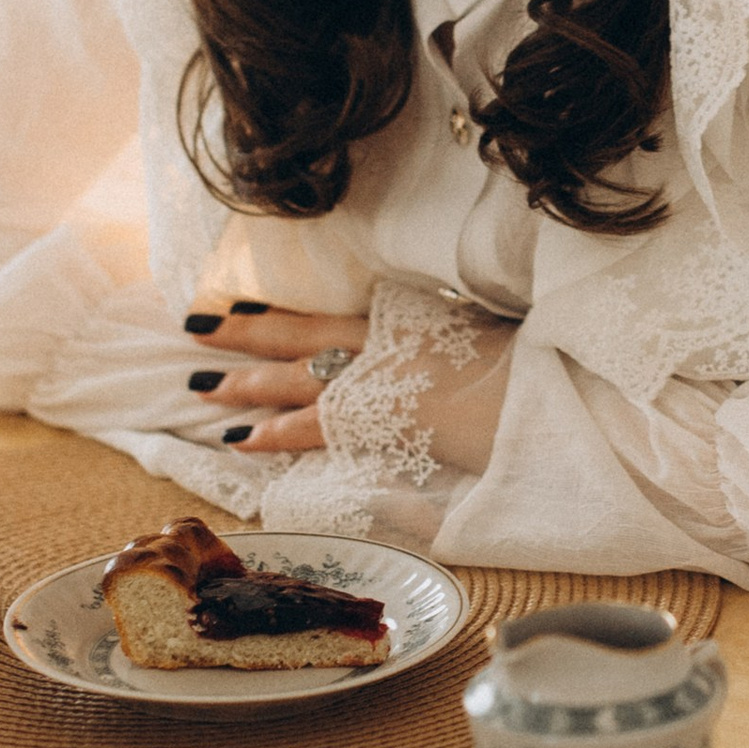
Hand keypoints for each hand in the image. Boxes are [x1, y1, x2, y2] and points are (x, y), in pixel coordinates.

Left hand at [181, 296, 521, 475]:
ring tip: (200, 385)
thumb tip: (450, 350)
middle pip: (298, 334)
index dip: (281, 313)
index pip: (330, 314)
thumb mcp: (495, 342)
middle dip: (244, 335)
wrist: (551, 394)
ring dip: (243, 381)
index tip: (240, 308)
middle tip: (196, 329)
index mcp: (411, 319)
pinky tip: (238, 439)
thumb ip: (459, 345)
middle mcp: (385, 342)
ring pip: (293, 376)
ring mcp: (378, 379)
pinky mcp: (379, 420)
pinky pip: (311, 426)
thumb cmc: (536, 373)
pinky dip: (272, 432)